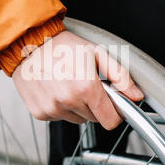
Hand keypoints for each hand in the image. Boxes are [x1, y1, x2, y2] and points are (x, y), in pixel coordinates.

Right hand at [12, 31, 143, 129]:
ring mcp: (52, 109)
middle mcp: (68, 101)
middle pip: (94, 120)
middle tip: (85, 85)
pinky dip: (60, 107)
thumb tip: (136, 95)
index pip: (111, 121)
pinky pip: (59, 117)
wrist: (29, 44)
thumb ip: (120, 76)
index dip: (115, 113)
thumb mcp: (96, 54)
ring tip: (68, 84)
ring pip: (76, 119)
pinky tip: (55, 89)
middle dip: (94, 106)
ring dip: (76, 107)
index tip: (111, 104)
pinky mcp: (40, 112)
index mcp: (86, 87)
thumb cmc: (62, 46)